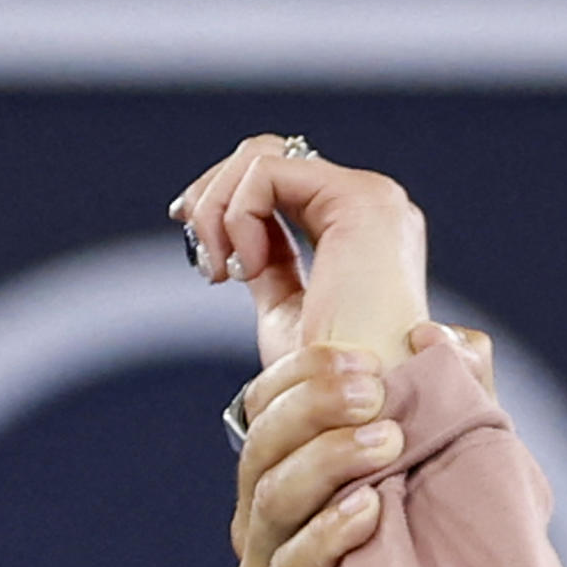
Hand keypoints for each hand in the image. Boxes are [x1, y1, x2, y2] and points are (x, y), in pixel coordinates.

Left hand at [171, 136, 430, 364]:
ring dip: (218, 209)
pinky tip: (245, 270)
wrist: (356, 413)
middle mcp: (371, 202)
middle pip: (267, 153)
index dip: (223, 197)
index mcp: (357, 227)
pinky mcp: (361, 201)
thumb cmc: (327, 384)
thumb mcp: (284, 310)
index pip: (279, 177)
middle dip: (213, 193)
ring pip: (262, 155)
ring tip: (223, 271)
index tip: (194, 241)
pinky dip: (236, 218)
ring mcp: (372, 197)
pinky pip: (266, 174)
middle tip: (199, 252)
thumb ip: (267, 263)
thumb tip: (230, 236)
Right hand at [228, 323, 493, 566]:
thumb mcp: (455, 454)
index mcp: (287, 466)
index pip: (267, 401)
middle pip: (261, 446)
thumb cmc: (451, 538)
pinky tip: (369, 510)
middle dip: (315, 409)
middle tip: (377, 394)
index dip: (306, 372)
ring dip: (328, 462)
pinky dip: (326, 536)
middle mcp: (263, 515)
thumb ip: (450, 391)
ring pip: (270, 501)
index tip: (371, 361)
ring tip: (389, 444)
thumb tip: (438, 335)